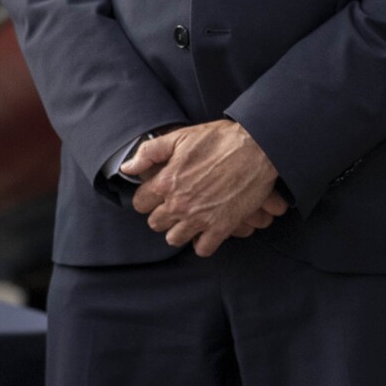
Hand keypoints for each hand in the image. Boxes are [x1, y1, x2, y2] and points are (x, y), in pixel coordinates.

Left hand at [127, 119, 287, 256]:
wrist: (259, 147)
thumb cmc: (221, 139)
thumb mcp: (181, 137)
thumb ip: (149, 152)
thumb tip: (127, 168)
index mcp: (166, 183)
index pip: (140, 203)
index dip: (148, 197)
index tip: (160, 193)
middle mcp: (179, 204)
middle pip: (156, 223)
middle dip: (164, 214)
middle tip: (177, 205)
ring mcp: (200, 218)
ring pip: (175, 239)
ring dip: (180, 230)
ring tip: (190, 219)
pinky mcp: (222, 226)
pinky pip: (203, 248)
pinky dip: (203, 243)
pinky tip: (207, 231)